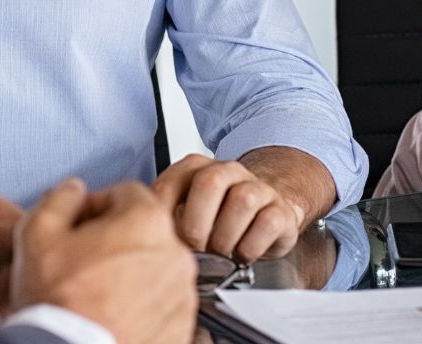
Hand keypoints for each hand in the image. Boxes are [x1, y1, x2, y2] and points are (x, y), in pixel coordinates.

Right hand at [12, 178, 196, 343]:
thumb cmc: (60, 304)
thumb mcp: (37, 234)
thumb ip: (59, 199)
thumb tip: (72, 192)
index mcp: (147, 222)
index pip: (125, 193)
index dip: (96, 205)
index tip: (80, 223)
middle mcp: (175, 256)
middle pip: (143, 232)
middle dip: (114, 241)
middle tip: (83, 261)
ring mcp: (181, 296)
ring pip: (154, 270)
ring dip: (129, 275)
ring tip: (95, 294)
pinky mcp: (180, 328)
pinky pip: (160, 306)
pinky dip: (140, 307)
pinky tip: (111, 315)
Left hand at [153, 153, 312, 260]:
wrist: (264, 212)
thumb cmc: (218, 216)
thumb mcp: (186, 211)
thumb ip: (164, 217)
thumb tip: (140, 236)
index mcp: (198, 168)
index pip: (174, 180)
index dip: (164, 211)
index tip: (160, 235)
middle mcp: (229, 171)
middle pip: (210, 182)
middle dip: (197, 223)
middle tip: (195, 247)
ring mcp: (258, 188)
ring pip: (242, 201)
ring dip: (225, 237)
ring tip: (220, 252)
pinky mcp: (280, 210)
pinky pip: (267, 223)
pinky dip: (250, 246)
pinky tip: (241, 254)